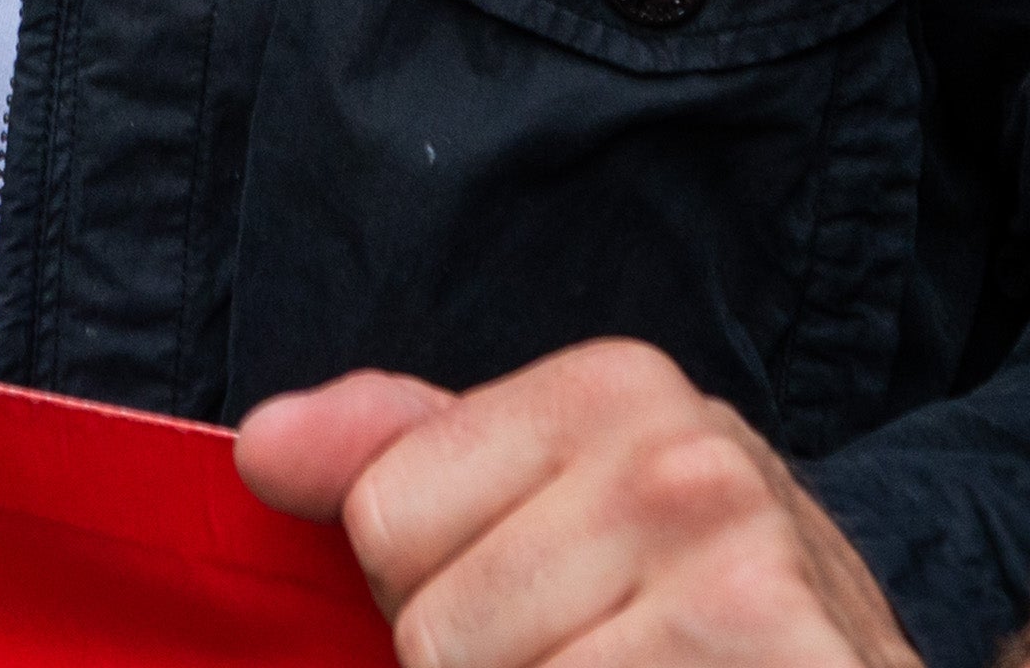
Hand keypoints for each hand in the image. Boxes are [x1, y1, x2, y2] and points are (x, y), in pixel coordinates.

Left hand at [240, 342, 921, 667]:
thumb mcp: (563, 508)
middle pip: (432, 627)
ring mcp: (734, 563)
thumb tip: (263, 446)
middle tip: (603, 662)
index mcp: (616, 388)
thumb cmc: (702, 621)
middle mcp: (681, 455)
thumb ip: (410, 460)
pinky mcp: (767, 650)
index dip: (434, 591)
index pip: (384, 517)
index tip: (544, 601)